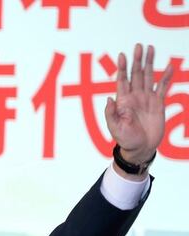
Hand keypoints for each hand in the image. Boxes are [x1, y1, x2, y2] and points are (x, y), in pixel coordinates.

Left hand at [104, 43, 173, 165]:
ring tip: (150, 49)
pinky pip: (162, 87)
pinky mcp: (158, 103)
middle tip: (139, 46)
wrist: (141, 147)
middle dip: (137, 60)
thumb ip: (111, 114)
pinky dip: (166, 77)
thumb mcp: (114, 127)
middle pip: (136, 74)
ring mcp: (146, 98)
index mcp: (123, 101)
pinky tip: (169, 67)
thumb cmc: (125, 139)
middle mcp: (134, 96)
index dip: (122, 68)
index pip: (122, 80)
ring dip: (149, 63)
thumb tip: (109, 99)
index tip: (122, 55)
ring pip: (148, 76)